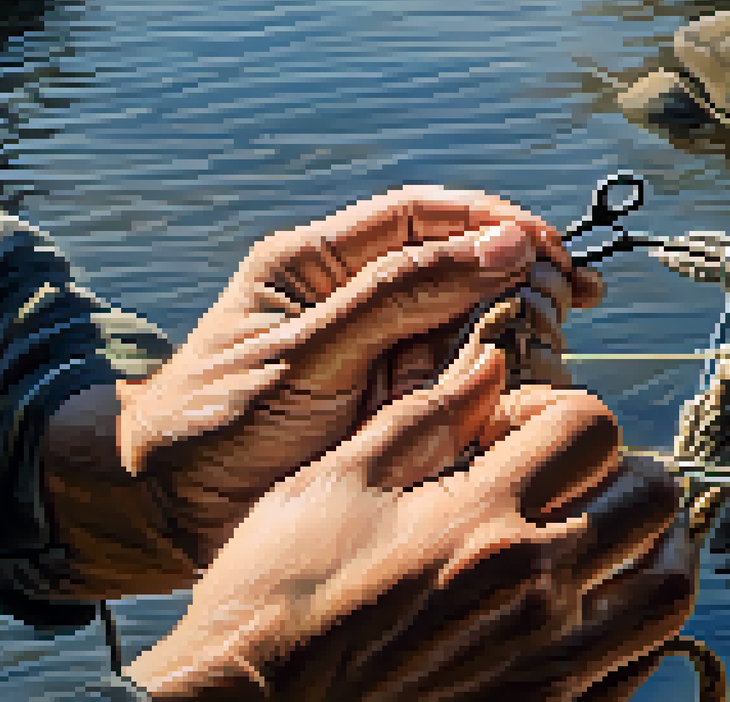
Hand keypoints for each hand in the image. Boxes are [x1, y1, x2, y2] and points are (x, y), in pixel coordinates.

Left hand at [115, 186, 603, 567]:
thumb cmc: (213, 426)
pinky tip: (527, 400)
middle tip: (563, 312)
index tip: (553, 251)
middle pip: (461, 267)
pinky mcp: (397, 406)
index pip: (425, 215)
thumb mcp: (305, 357)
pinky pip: (464, 383)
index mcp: (320, 262)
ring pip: (473, 326)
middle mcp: (358, 300)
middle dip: (519, 283)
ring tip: (550, 360)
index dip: (496, 223)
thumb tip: (503, 246)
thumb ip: (400, 298)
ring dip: (518, 339)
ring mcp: (381, 354)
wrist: (166, 515)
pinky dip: (501, 389)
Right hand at [124, 324, 695, 701]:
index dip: (564, 411)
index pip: (593, 428)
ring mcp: (548, 662)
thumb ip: (425, 417)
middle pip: (652, 499)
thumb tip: (490, 364)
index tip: (523, 430)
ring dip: (654, 548)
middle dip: (624, 468)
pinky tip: (593, 608)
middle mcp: (533, 589)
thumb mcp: (336, 483)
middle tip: (578, 477)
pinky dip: (636, 625)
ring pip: (668, 589)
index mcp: (481, 518)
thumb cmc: (277, 598)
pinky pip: (641, 664)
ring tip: (612, 537)